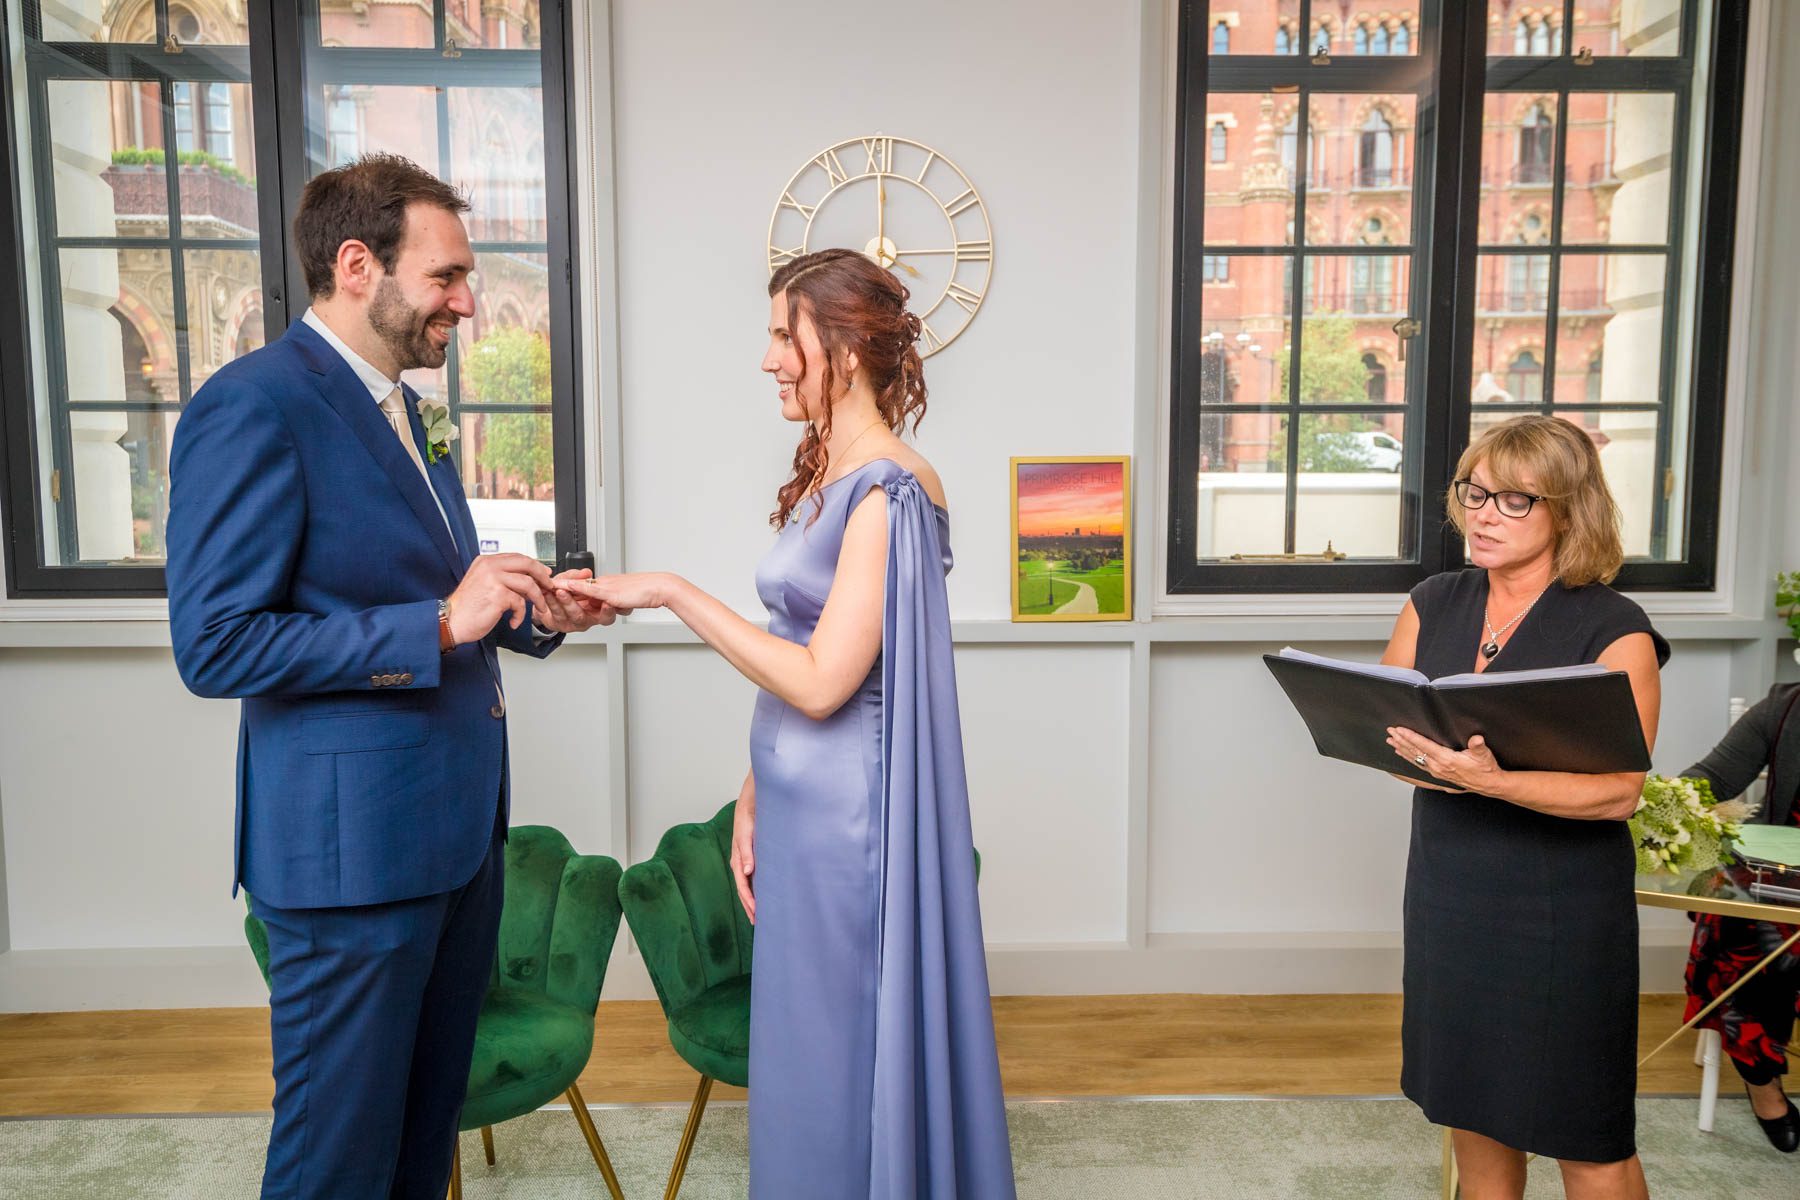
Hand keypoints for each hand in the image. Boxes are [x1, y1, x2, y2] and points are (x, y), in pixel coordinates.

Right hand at [447, 553, 551, 645]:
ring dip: (537, 598)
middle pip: (526, 564)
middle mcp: (489, 566)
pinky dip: (521, 615)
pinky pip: (520, 603)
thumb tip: (528, 580)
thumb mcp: (484, 584)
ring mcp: (493, 579)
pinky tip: (514, 621)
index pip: (517, 557)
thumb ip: (503, 578)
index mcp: (486, 561)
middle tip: (548, 586)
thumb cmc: (467, 608)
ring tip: (537, 608)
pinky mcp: (498, 595)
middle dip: (542, 576)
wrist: (450, 622)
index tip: (544, 574)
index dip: (535, 565)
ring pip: (528, 584)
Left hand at [533, 568, 618, 632]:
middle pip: (582, 617)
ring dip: (562, 601)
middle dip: (573, 603)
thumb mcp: (572, 581)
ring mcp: (571, 624)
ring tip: (557, 590)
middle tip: (565, 591)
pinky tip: (547, 592)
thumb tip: (587, 572)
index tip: (606, 603)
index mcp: (595, 611)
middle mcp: (585, 620)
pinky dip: (551, 601)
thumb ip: (578, 577)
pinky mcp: (558, 625)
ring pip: (568, 615)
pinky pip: (555, 613)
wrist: (549, 603)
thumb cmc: (565, 594)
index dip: (608, 611)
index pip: (606, 616)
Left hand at [554, 572, 677, 612]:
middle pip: (578, 586)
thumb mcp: (627, 599)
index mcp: (607, 586)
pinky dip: (576, 588)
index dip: (567, 589)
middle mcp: (604, 584)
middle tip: (544, 586)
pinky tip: (563, 587)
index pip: (584, 587)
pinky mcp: (611, 594)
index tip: (552, 590)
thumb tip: (609, 606)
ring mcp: (607, 588)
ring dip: (564, 587)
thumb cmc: (648, 593)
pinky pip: (590, 590)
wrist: (661, 588)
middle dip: (560, 587)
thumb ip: (615, 602)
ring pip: (580, 587)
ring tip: (548, 586)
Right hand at [730, 793, 755, 922]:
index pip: (741, 884)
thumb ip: (746, 850)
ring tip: (760, 914)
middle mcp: (741, 860)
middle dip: (749, 905)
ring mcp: (747, 858)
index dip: (748, 900)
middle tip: (758, 922)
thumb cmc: (749, 813)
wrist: (754, 798)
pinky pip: (754, 875)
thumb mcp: (746, 831)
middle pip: (743, 888)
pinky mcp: (754, 854)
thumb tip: (746, 871)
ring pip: (748, 884)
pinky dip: (757, 887)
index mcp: (737, 857)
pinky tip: (764, 894)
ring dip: (752, 899)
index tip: (756, 913)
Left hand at [1387, 726, 1502, 794]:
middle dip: (1401, 740)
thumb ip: (1478, 746)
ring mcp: (1436, 771)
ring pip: (1414, 758)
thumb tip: (1476, 739)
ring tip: (1390, 740)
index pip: (1424, 746)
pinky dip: (1408, 758)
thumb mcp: (1484, 755)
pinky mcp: (1437, 774)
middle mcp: (1438, 766)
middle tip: (1390, 731)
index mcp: (1446, 760)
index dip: (1411, 737)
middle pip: (1415, 751)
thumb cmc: (1485, 768)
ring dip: (1401, 748)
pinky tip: (1401, 753)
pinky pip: (1418, 765)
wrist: (1488, 784)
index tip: (1400, 730)